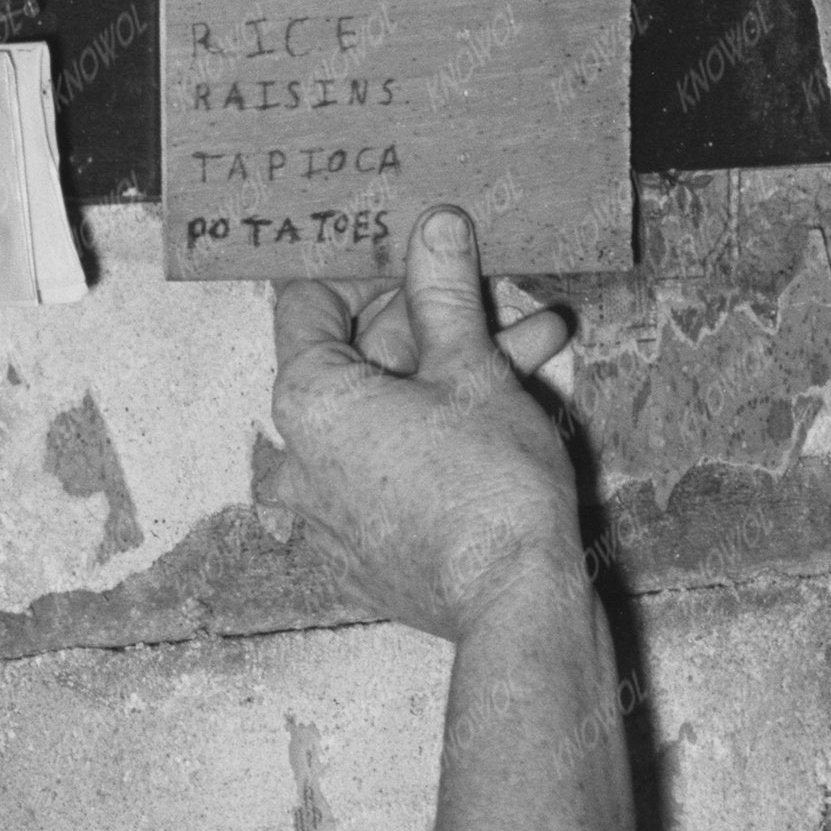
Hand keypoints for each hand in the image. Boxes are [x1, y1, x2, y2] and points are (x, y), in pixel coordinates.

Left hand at [267, 208, 597, 649]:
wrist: (514, 605)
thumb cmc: (488, 485)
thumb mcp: (473, 369)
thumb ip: (444, 293)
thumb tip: (435, 225)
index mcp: (306, 400)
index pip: (308, 303)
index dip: (367, 274)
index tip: (420, 263)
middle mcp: (297, 458)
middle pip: (356, 361)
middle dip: (434, 327)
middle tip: (502, 304)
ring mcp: (326, 512)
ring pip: (384, 416)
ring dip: (451, 379)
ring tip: (533, 352)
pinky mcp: (361, 552)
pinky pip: (387, 471)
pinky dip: (433, 439)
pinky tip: (502, 417)